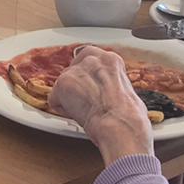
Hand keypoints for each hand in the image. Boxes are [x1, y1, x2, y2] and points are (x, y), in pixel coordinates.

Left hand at [49, 46, 153, 162]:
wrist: (120, 124)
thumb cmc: (129, 116)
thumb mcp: (125, 90)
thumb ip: (111, 84)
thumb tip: (108, 93)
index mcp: (111, 59)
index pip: (90, 60)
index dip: (89, 79)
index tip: (91, 90)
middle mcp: (93, 58)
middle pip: (74, 70)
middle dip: (77, 87)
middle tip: (87, 103)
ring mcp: (76, 70)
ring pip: (63, 86)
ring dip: (69, 99)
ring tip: (84, 111)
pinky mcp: (63, 83)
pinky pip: (54, 99)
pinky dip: (62, 109)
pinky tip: (76, 115)